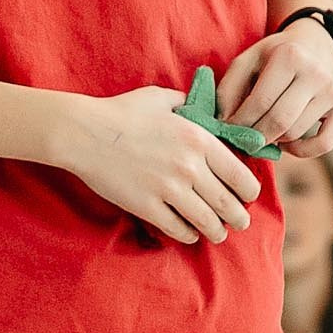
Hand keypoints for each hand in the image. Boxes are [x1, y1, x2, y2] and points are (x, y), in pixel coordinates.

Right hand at [66, 86, 262, 244]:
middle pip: (228, 203)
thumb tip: (205, 111)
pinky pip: (177, 228)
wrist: (83, 132)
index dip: (250, 191)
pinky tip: (190, 233)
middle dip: (238, 217)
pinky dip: (188, 234)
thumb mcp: (163, 98)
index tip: (248, 197)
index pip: (241, 176)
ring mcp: (167, 189)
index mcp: (199, 140)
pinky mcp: (145, 206)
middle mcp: (189, 167)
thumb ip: (190, 105)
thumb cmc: (121, 111)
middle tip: (241, 222)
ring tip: (219, 234)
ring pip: (206, 220)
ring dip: (217, 231)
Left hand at [222, 22, 332, 156]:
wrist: (315, 44)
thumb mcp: (246, 62)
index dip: (239, 123)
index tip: (228, 129)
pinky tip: (287, 142)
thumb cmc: (274, 57)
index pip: (259, 103)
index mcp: (290, 56)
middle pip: (278, 122)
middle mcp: (317, 72)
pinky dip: (301, 151)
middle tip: (243, 139)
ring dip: (274, 140)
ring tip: (264, 131)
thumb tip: (223, 124)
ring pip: (295, 134)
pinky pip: (324, 144)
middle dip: (254, 137)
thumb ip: (227, 90)